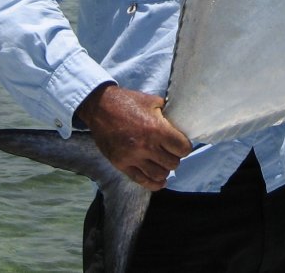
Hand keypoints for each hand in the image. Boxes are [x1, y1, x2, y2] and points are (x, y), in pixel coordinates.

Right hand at [76, 84, 191, 190]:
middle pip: (172, 163)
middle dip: (175, 157)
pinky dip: (153, 184)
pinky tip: (160, 181)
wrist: (100, 106)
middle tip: (171, 151)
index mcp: (156, 129)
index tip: (182, 144)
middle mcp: (145, 146)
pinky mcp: (121, 164)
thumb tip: (181, 123)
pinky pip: (141, 180)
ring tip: (163, 162)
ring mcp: (132, 157)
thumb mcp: (153, 101)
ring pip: (159, 174)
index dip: (185, 147)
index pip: (182, 148)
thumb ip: (168, 114)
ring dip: (165, 169)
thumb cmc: (128, 101)